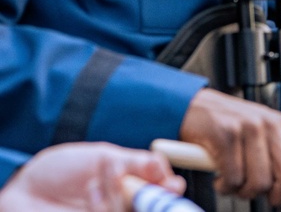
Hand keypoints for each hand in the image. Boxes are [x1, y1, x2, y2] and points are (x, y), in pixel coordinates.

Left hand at [0, 142, 184, 211]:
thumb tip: (165, 169)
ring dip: (118, 195)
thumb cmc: (63, 170)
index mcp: (136, 184)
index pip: (165, 191)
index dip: (171, 191)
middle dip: (149, 195)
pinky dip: (104, 204)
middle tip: (136, 185)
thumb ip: (137, 163)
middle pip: (154, 207)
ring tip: (98, 181)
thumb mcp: (105, 156)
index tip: (171, 185)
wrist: (26, 190)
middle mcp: (127, 205)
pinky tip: (91, 192)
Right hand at [180, 88, 280, 210]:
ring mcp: (250, 129)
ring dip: (245, 193)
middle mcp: (271, 124)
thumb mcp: (262, 133)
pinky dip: (225, 188)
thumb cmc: (228, 125)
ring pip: (261, 184)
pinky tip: (219, 178)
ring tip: (234, 182)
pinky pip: (234, 180)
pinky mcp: (226, 136)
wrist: (192, 106)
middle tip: (264, 198)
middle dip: (279, 197)